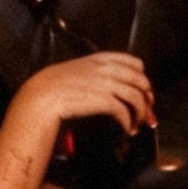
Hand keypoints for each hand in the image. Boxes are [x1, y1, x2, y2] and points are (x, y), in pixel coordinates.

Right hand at [12, 53, 156, 144]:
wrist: (39, 96)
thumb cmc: (53, 87)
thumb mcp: (77, 71)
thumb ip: (94, 72)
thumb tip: (108, 85)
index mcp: (101, 58)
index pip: (135, 64)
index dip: (143, 79)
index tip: (145, 92)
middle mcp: (107, 68)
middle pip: (140, 80)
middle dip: (148, 99)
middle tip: (147, 114)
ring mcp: (105, 83)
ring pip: (136, 96)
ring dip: (140, 113)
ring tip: (137, 125)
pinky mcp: (102, 100)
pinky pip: (124, 110)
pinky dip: (128, 121)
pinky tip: (125, 130)